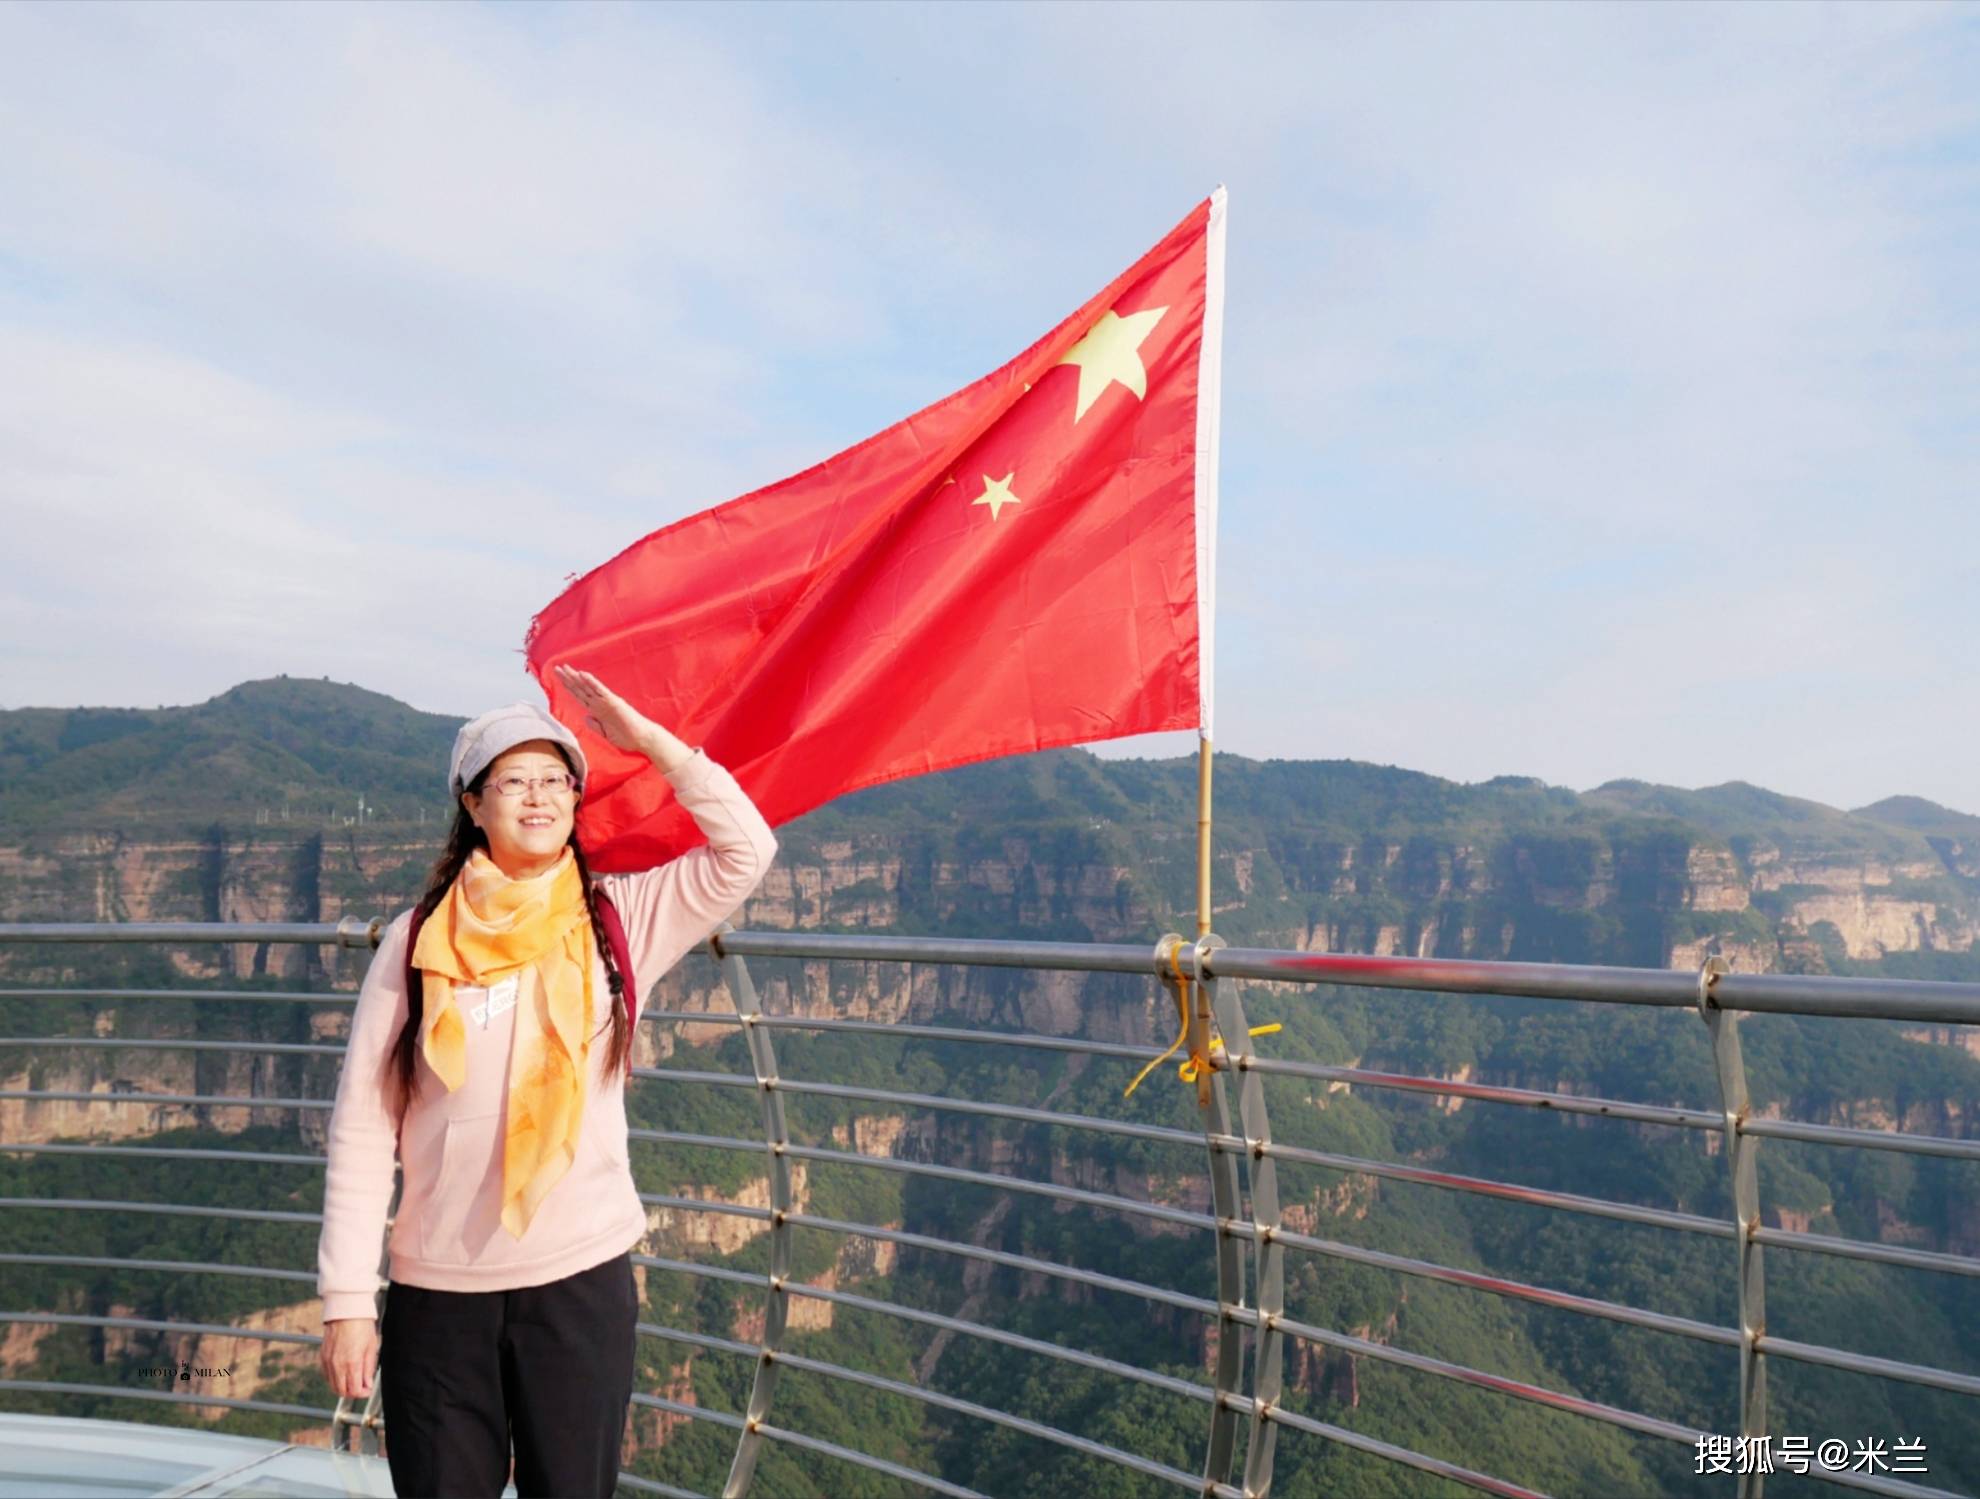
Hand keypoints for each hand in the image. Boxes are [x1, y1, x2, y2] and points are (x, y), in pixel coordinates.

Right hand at [321, 1317, 379, 1400]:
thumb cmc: (361, 1325)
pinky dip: (334, 1379)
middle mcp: (337, 1365)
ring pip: (332, 1386)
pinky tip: (343, 1373)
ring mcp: (328, 1361)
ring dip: (343, 1387)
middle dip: (352, 1393)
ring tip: (353, 1380)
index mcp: (352, 1363)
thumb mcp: (371, 1347)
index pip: (354, 1390)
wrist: (346, 1311)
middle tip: (361, 1387)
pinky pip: (327, 1376)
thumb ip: (368, 1368)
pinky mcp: (323, 1357)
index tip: (367, 1390)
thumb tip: (367, 1384)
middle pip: (341, 1392)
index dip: (362, 1393)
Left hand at [554, 665, 690, 771]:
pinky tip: (583, 675)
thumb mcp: (606, 734)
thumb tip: (585, 717)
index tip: (559, 679)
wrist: (642, 739)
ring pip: (588, 687)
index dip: (570, 687)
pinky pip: (601, 690)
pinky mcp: (614, 702)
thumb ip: (596, 726)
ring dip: (576, 678)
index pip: (580, 696)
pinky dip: (592, 682)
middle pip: (581, 689)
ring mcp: (607, 701)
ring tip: (565, 668)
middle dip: (568, 679)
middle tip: (556, 668)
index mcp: (598, 710)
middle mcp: (601, 703)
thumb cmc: (627, 737)